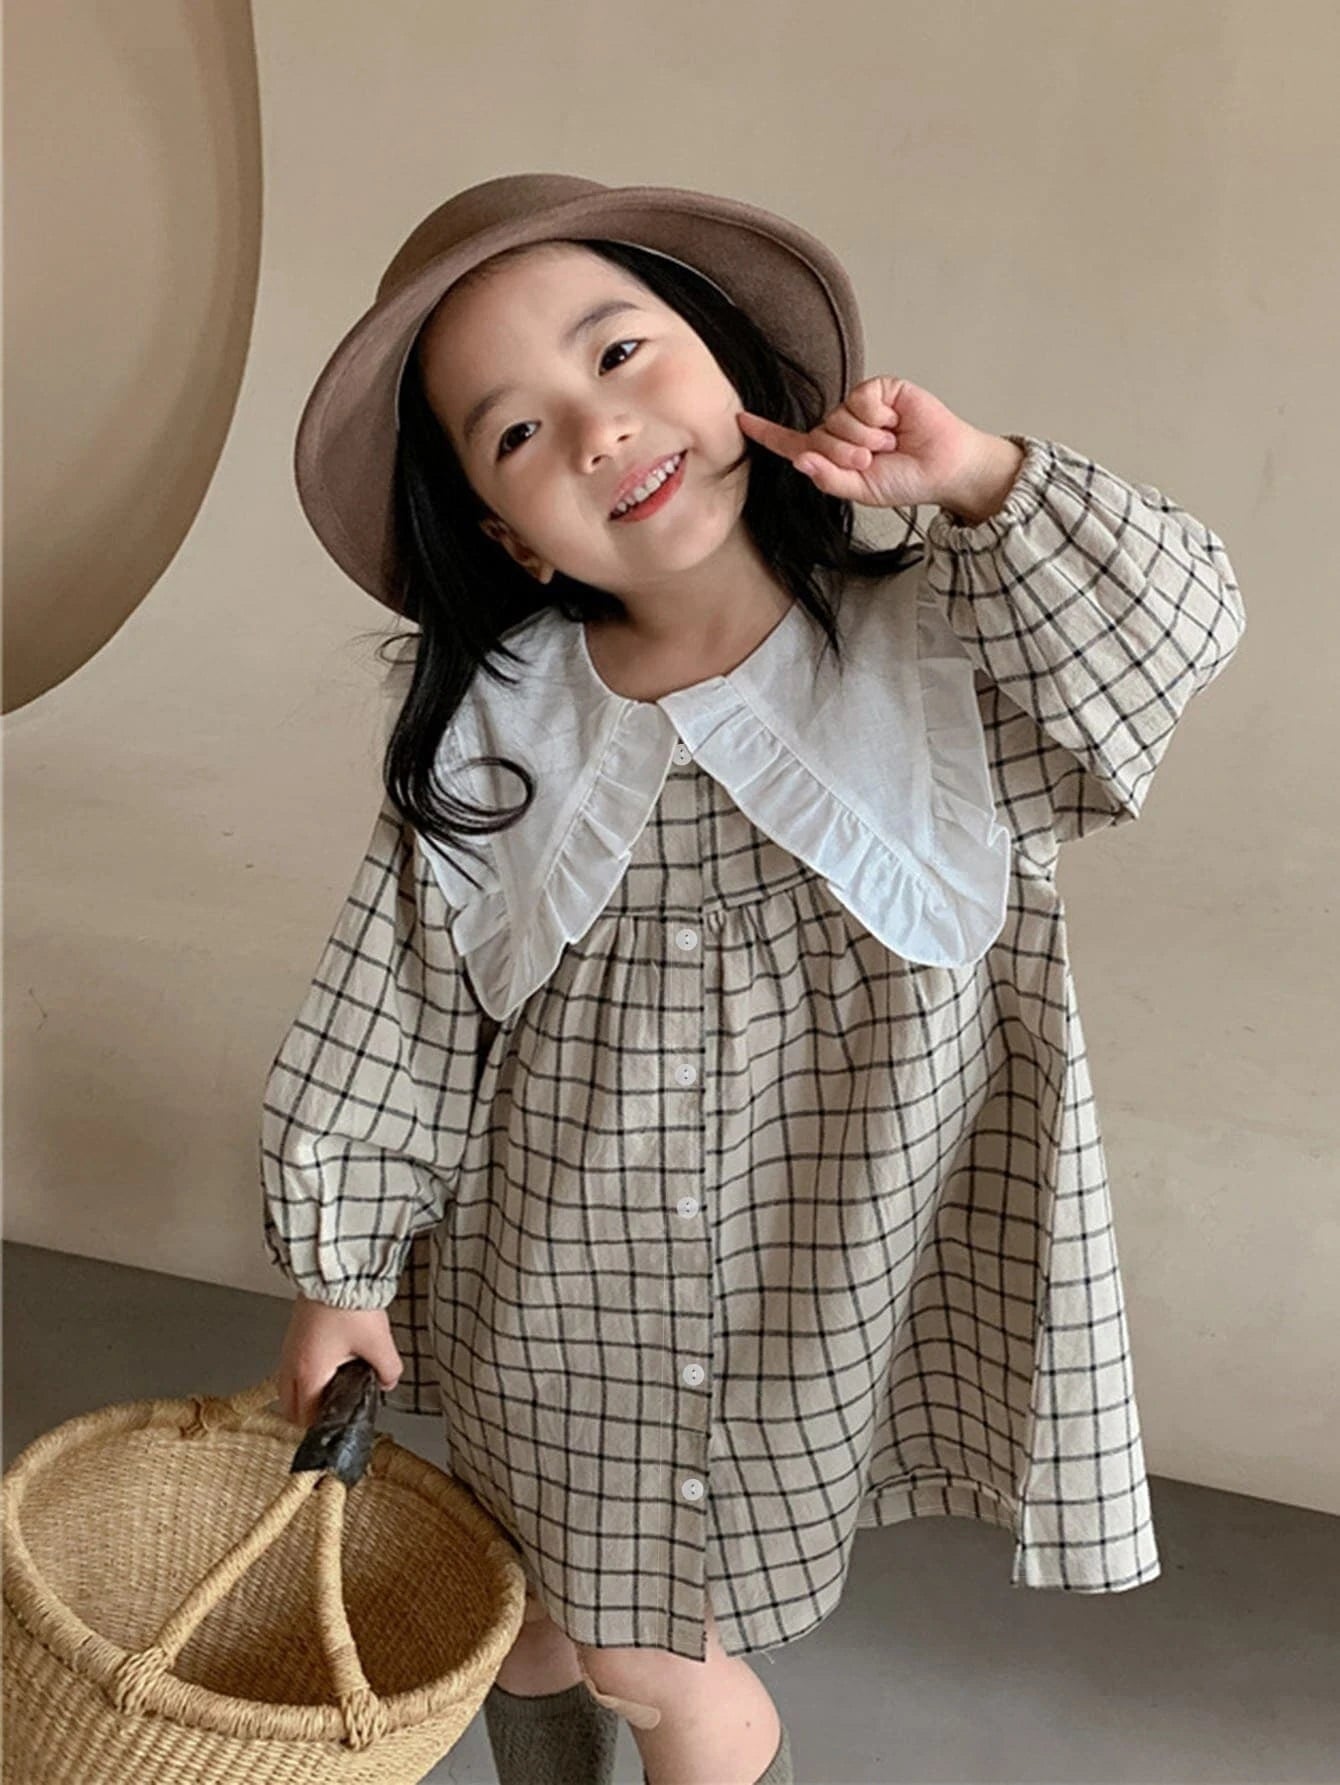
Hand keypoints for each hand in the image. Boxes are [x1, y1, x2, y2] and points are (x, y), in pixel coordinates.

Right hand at [275, 1292, 403, 1428]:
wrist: (333, 1270)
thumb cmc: (349, 1305)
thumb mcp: (378, 1342)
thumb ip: (388, 1370)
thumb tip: (388, 1383)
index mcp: (309, 1373)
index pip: (308, 1418)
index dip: (326, 1423)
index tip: (343, 1419)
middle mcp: (292, 1365)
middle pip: (291, 1409)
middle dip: (312, 1414)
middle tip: (338, 1406)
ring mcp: (288, 1349)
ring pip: (288, 1388)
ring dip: (306, 1393)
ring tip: (334, 1384)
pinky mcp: (292, 1336)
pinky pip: (291, 1367)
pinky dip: (304, 1374)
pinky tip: (328, 1363)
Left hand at [737, 376, 986, 510]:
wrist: (944, 468)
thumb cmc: (906, 480)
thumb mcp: (861, 491)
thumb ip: (828, 478)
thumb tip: (800, 460)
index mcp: (832, 453)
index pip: (793, 442)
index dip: (767, 432)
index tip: (741, 420)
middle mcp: (841, 426)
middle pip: (818, 435)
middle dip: (844, 454)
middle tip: (873, 461)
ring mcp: (859, 407)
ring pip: (838, 418)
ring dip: (864, 439)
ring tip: (889, 445)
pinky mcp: (879, 390)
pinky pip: (860, 401)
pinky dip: (877, 418)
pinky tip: (895, 424)